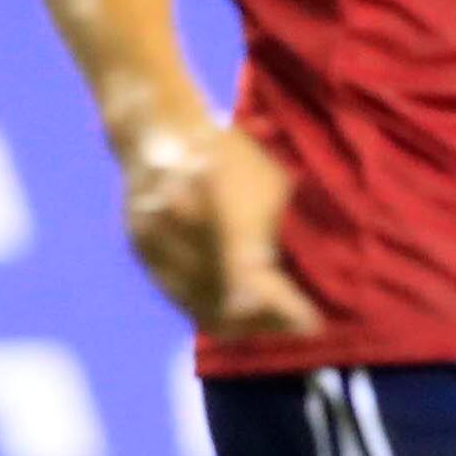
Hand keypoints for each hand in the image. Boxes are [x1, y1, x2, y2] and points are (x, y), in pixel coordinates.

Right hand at [120, 114, 316, 341]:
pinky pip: (178, 296)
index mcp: (226, 224)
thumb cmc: (231, 155)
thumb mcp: (270, 186)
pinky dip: (208, 307)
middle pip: (226, 306)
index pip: (255, 286)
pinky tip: (235, 310)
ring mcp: (158, 252)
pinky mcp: (143, 255)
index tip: (312, 324)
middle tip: (296, 325)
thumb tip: (290, 276)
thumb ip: (272, 234)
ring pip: (199, 307)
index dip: (283, 311)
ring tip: (271, 322)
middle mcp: (188, 244)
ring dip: (237, 321)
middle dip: (264, 322)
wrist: (162, 130)